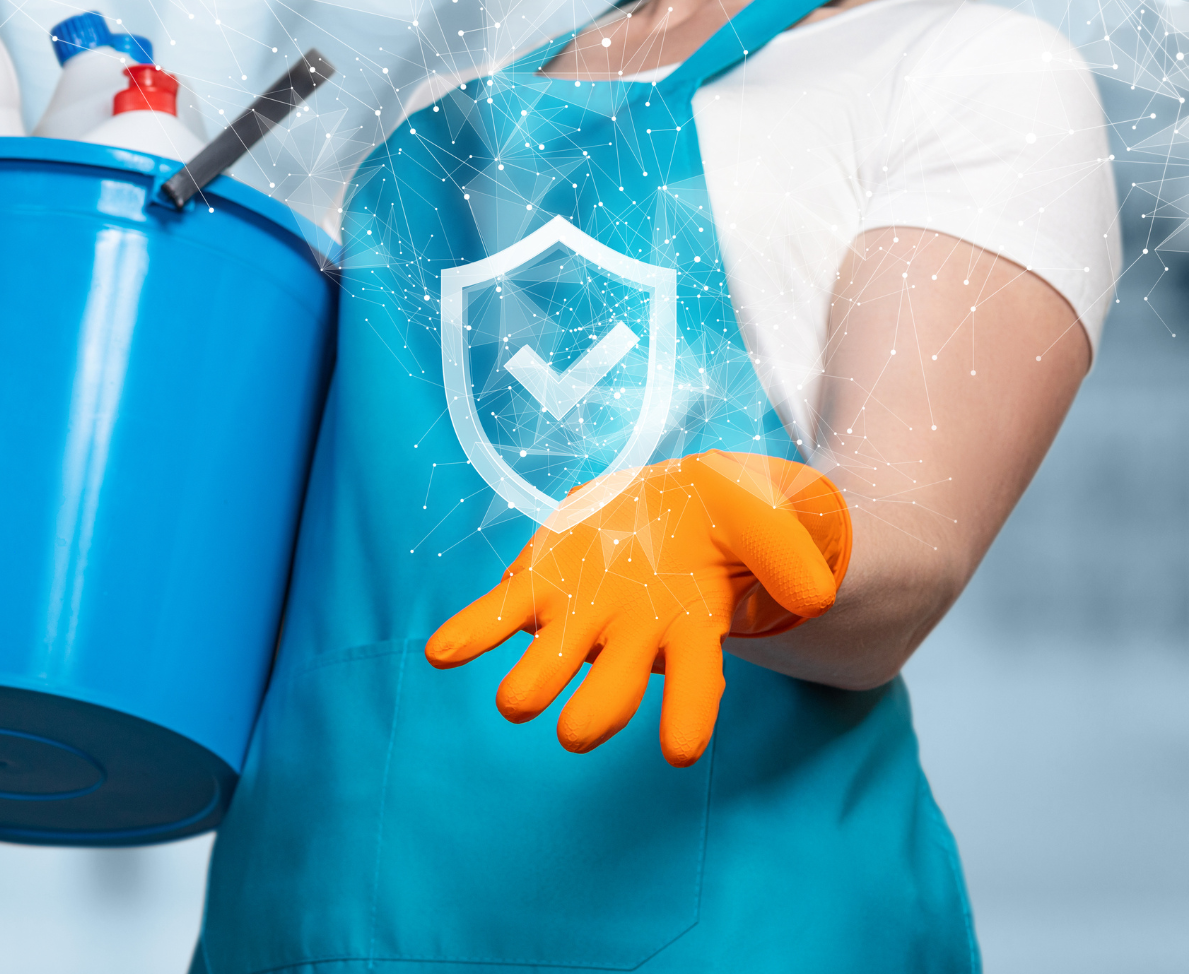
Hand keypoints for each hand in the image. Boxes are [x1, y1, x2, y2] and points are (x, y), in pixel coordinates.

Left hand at [424, 451, 850, 766]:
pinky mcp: (540, 588)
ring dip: (534, 681)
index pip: (695, 683)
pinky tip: (441, 652)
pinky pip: (502, 615)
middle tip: (574, 731)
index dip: (687, 715)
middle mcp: (631, 637)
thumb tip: (815, 593)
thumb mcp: (765, 518)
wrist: (676, 503)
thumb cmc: (726, 522)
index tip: (681, 752)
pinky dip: (471, 634)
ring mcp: (581, 617)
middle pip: (613, 686)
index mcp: (690, 629)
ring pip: (555, 661)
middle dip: (594, 709)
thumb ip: (786, 551)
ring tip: (513, 700)